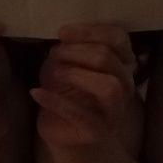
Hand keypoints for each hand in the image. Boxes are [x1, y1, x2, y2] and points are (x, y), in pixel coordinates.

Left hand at [30, 23, 137, 146]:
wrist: (65, 131)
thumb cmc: (68, 92)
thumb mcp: (66, 63)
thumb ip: (70, 48)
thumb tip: (65, 34)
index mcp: (121, 63)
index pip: (118, 37)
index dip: (91, 31)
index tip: (63, 33)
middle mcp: (125, 85)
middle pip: (108, 59)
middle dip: (76, 52)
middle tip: (53, 55)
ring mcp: (115, 111)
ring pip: (109, 87)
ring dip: (76, 75)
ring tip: (53, 74)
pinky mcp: (98, 131)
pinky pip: (81, 115)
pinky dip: (57, 102)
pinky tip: (37, 93)